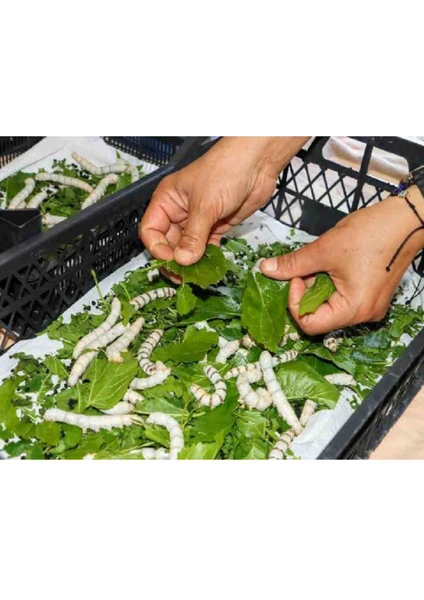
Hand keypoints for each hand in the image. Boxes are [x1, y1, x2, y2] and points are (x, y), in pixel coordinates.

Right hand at [140, 137, 308, 264]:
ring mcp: (198, 220)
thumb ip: (193, 236)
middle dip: (175, 260)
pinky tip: (211, 267)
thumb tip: (182, 261)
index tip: (171, 262)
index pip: (151, 231)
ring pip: (187, 248)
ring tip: (198, 275)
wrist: (258, 162)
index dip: (158, 249)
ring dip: (191, 262)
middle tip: (183, 276)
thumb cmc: (225, 171)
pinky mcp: (216, 226)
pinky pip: (206, 248)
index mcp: (166, 200)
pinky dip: (207, 258)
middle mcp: (179, 212)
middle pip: (168, 243)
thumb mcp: (205, 205)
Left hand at [260, 187, 423, 333]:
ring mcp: (369, 308)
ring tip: (322, 262)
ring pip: (329, 307)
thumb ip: (293, 263)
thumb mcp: (324, 249)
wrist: (407, 220)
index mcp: (353, 309)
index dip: (294, 301)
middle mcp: (363, 316)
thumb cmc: (371, 234)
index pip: (309, 324)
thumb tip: (265, 269)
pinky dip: (330, 285)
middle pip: (319, 317)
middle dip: (305, 292)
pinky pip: (342, 299)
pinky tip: (333, 265)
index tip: (295, 276)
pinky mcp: (371, 297)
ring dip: (317, 287)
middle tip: (305, 267)